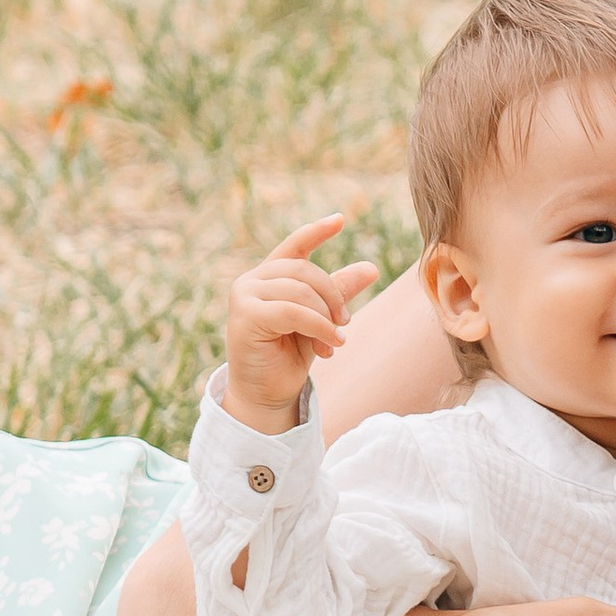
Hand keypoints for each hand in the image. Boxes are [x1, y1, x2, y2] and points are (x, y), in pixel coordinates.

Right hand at [225, 216, 380, 432]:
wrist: (267, 394)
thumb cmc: (289, 357)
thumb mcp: (320, 321)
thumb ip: (337, 293)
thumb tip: (371, 268)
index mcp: (268, 277)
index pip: (294, 246)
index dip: (316, 232)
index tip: (341, 220)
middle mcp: (251, 281)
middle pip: (304, 270)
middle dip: (332, 296)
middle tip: (346, 323)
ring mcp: (244, 295)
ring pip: (300, 291)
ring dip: (326, 317)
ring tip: (336, 340)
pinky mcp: (245, 315)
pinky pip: (293, 311)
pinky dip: (319, 326)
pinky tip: (330, 344)